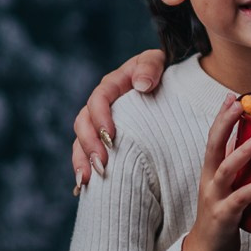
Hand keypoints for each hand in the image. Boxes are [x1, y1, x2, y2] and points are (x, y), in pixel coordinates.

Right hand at [73, 49, 165, 190]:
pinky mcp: (103, 142)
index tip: (110, 135)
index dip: (100, 117)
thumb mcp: (157, 62)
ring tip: (87, 180)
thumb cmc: (162, 72)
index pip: (98, 99)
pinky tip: (83, 189)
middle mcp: (101, 106)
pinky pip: (86, 156)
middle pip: (84, 124)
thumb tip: (142, 84)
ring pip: (80, 143)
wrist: (169, 88)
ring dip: (82, 161)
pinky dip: (84, 170)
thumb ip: (150, 67)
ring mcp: (99, 125)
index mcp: (111, 86)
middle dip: (89, 145)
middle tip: (101, 164)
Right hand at [179, 96, 250, 250]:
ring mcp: (215, 198)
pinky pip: (241, 199)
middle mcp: (210, 181)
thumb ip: (237, 167)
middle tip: (239, 105)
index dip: (222, 117)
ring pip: (226, 169)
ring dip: (243, 152)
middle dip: (225, 123)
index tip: (232, 96)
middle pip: (213, 146)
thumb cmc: (221, 217)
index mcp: (211, 171)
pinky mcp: (224, 216)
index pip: (213, 138)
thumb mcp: (227, 188)